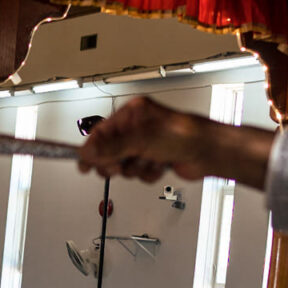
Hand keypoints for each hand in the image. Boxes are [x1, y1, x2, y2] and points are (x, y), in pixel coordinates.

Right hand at [77, 97, 214, 182]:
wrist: (206, 151)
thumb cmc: (182, 134)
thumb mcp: (140, 139)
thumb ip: (111, 147)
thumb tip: (88, 151)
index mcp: (132, 114)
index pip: (101, 132)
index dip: (91, 148)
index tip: (82, 162)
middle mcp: (137, 128)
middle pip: (109, 151)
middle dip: (116, 162)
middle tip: (119, 166)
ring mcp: (145, 145)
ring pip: (124, 166)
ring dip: (136, 168)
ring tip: (149, 160)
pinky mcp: (153, 160)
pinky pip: (138, 173)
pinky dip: (148, 172)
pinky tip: (160, 165)